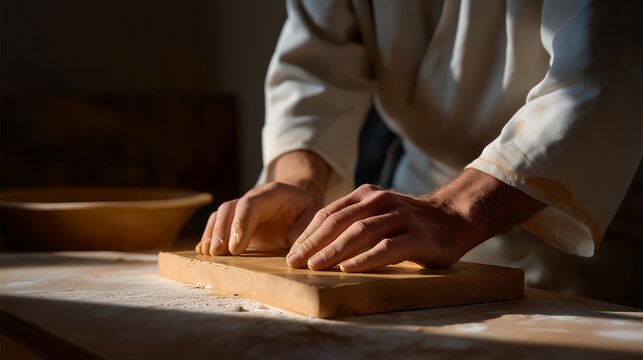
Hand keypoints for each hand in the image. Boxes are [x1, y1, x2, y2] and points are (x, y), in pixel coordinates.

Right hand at [195, 182, 322, 254]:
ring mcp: (242, 209)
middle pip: (230, 208)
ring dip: (212, 235)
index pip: (251, 203)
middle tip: (218, 254)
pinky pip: (218, 224)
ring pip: (220, 216)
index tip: (236, 248)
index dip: (241, 224)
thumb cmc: (307, 210)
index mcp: (273, 193)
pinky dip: (209, 237)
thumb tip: (292, 251)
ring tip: (209, 255)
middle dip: (222, 232)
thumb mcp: (315, 216)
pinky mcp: (235, 222)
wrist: (299, 200)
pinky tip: (202, 252)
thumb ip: (306, 231)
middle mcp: (253, 198)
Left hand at [285, 184, 470, 271]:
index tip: (290, 254)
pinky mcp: (416, 236)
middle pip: (339, 221)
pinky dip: (366, 258)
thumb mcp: (377, 215)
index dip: (307, 234)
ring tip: (315, 267)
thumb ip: (351, 223)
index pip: (329, 214)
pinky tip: (349, 269)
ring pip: (360, 232)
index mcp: (366, 195)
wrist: (453, 218)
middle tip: (294, 263)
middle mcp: (380, 201)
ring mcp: (399, 217)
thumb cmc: (407, 223)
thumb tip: (313, 248)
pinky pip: (387, 247)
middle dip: (313, 243)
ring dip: (334, 250)